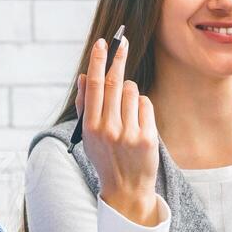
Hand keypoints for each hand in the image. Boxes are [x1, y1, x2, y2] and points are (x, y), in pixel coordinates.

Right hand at [77, 35, 160, 226]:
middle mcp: (109, 128)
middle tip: (123, 42)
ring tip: (127, 112)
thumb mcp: (88, 136)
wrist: (126, 190)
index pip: (94, 86)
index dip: (98, 61)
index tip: (103, 43)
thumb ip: (85, 106)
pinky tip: (138, 122)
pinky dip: (143, 108)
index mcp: (91, 127)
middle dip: (119, 59)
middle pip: (115, 82)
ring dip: (130, 94)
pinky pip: (146, 105)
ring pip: (132, 92)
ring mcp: (129, 133)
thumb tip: (84, 76)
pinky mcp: (147, 137)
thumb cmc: (105, 158)